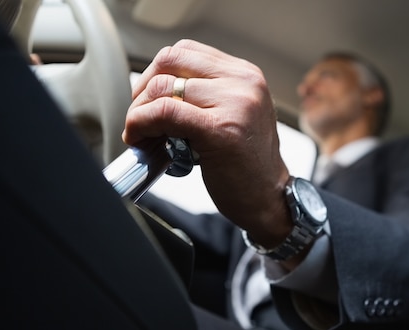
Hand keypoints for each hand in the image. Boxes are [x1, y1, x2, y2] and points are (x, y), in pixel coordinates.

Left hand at [123, 39, 291, 247]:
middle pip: (170, 61)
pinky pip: (164, 113)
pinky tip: (140, 140)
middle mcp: (244, 83)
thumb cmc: (248, 166)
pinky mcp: (219, 129)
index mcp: (247, 75)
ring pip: (162, 87)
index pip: (186, 51)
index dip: (156, 73)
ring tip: (141, 135)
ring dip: (138, 112)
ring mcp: (234, 104)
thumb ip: (206, 96)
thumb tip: (154, 91)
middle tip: (139, 117)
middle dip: (142, 88)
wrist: (269, 199)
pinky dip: (141, 124)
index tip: (148, 99)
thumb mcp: (234, 116)